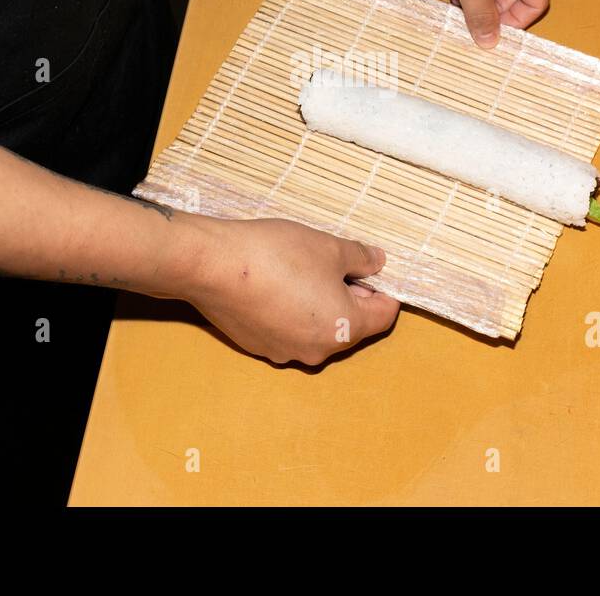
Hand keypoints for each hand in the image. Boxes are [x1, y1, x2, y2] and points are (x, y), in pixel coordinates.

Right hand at [184, 218, 399, 365]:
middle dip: (351, 296)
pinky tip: (277, 284)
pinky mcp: (256, 346)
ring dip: (320, 305)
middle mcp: (316, 351)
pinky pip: (287, 331)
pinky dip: (291, 312)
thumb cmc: (278, 255)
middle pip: (350, 326)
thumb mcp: (330, 247)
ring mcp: (284, 352)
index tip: (375, 269)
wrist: (213, 266)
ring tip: (303, 271)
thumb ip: (361, 258)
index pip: (383, 317)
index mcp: (343, 329)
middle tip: (338, 263)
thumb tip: (378, 263)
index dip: (386, 290)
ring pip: (316, 330)